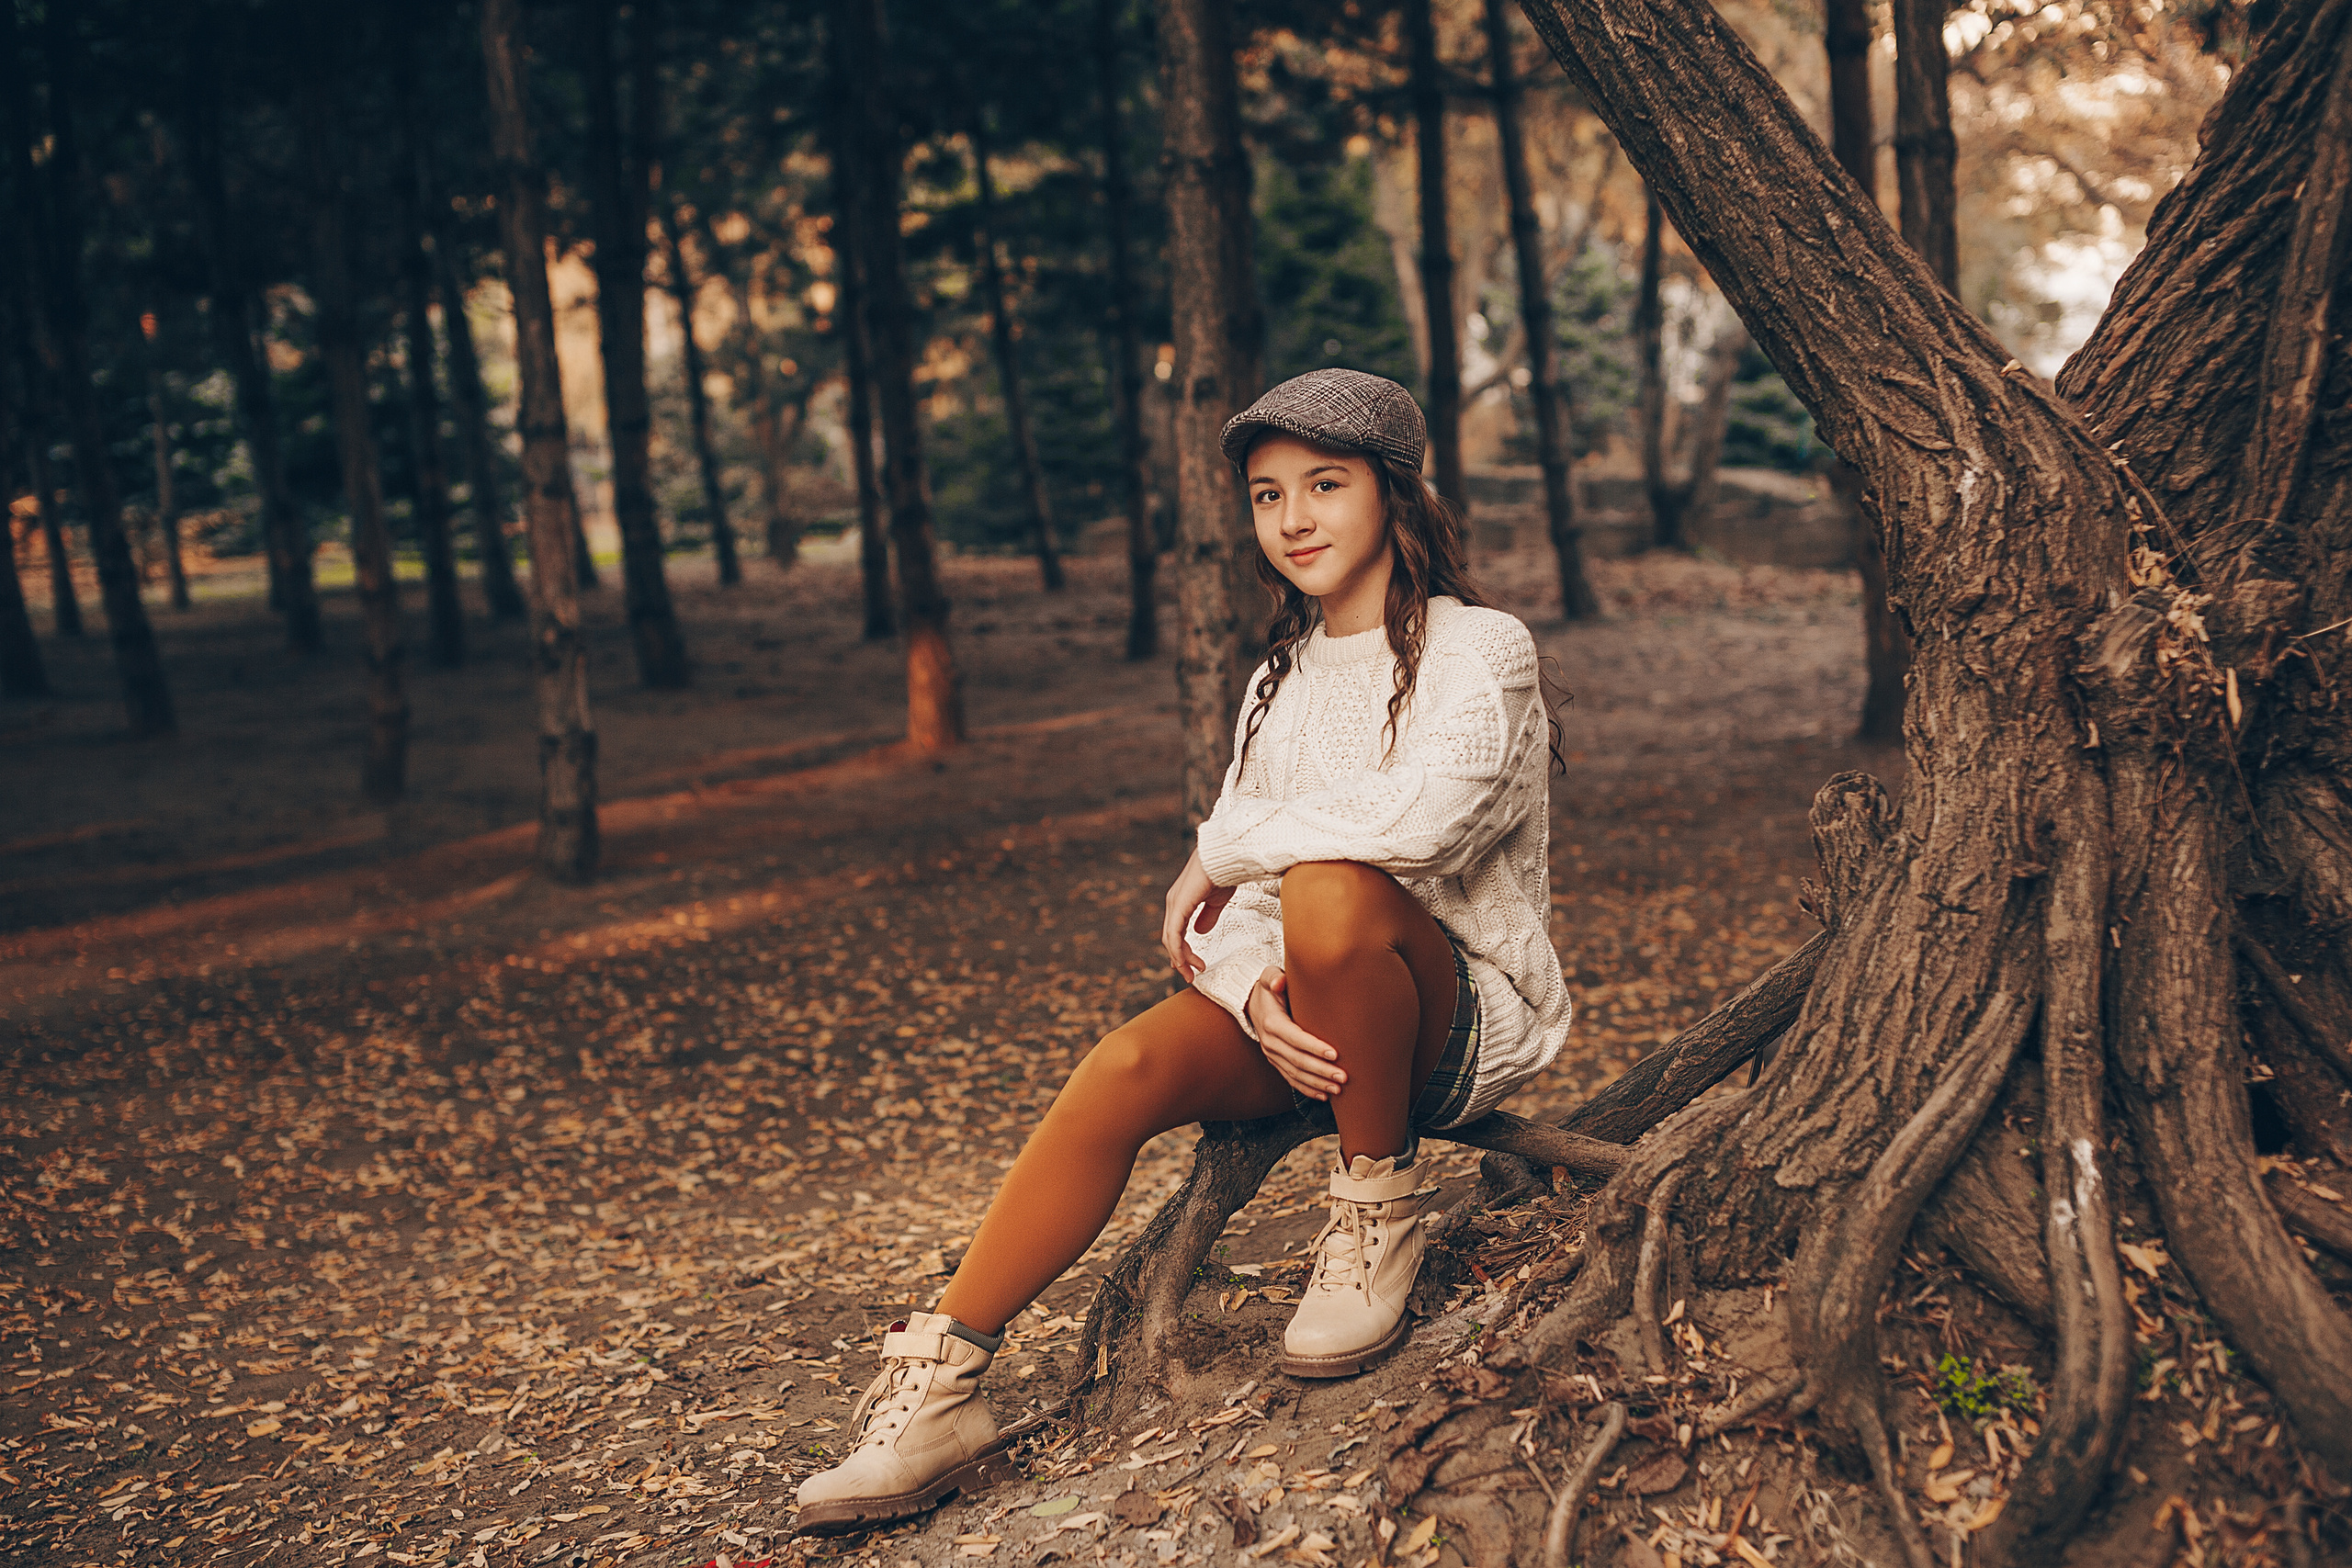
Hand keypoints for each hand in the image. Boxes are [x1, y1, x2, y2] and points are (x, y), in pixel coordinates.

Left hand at [1161, 846, 1233, 981]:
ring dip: (1181, 959)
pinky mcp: (1179, 906)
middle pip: (1171, 938)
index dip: (1182, 951)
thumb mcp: (1216, 902)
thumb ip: (1207, 917)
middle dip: (1181, 959)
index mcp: (1181, 902)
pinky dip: (1178, 951)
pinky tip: (1184, 962)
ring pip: (1171, 939)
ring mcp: (1174, 904)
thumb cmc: (1223, 874)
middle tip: (1191, 975)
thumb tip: (1200, 933)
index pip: (1176, 932)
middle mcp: (1174, 904)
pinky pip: (1174, 934)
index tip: (1192, 966)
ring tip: (1192, 972)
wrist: (1225, 857)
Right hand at [1247, 967, 1345, 1099]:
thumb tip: (1280, 982)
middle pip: (1297, 1060)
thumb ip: (1273, 977)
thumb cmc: (1269, 988)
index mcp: (1272, 1023)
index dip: (1314, 1047)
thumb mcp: (1268, 976)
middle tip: (1344, 1076)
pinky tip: (1324, 1095)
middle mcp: (1270, 1043)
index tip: (1335, 1054)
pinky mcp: (1276, 1062)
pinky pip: (1291, 1079)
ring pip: (1295, 1074)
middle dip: (1321, 1070)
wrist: (1251, 1003)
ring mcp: (1272, 1055)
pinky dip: (1307, 1089)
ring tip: (1338, 1089)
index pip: (1295, 1038)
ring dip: (1317, 1083)